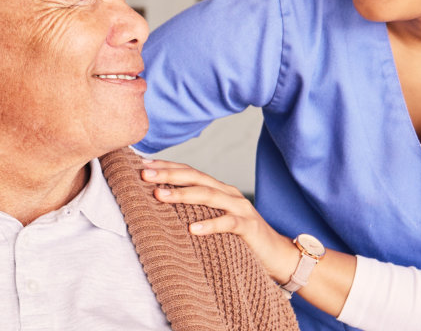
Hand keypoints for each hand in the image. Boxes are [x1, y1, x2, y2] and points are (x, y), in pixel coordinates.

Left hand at [141, 158, 302, 283]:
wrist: (278, 255)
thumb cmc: (240, 238)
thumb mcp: (215, 219)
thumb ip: (196, 210)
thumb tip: (162, 204)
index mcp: (218, 189)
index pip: (190, 172)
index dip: (167, 167)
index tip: (142, 166)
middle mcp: (228, 193)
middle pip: (196, 178)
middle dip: (169, 174)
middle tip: (144, 175)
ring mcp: (240, 208)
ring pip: (209, 195)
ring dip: (183, 194)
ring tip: (160, 196)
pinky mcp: (248, 227)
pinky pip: (227, 223)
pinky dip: (210, 225)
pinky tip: (193, 229)